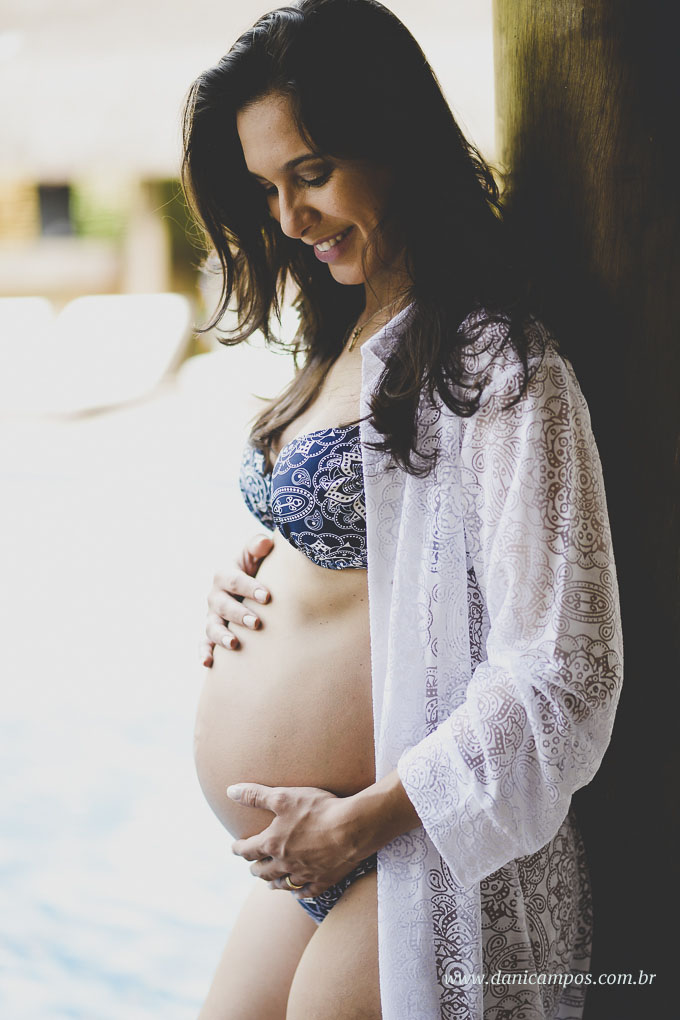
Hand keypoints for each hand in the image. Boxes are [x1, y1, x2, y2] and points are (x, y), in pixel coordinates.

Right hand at [201, 533, 274, 666]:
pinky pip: (204, 643)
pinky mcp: (212, 631)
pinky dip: (204, 652)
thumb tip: (265, 543)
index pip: (234, 580)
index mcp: (224, 574)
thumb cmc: (255, 566)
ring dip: (221, 636)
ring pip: (212, 626)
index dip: (249, 587)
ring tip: (234, 644)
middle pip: (223, 605)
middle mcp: (215, 595)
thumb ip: (258, 546)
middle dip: (239, 615)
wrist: (249, 582)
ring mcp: (212, 615)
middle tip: (257, 623)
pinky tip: (208, 663)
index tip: (267, 596)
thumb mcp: (255, 553)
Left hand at [227, 783, 368, 898]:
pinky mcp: (324, 880)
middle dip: (254, 868)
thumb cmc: (317, 810)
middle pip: (263, 871)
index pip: (248, 850)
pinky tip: (297, 892)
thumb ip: (255, 795)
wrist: (352, 828)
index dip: (238, 848)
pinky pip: (306, 892)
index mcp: (272, 844)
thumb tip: (230, 791)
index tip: (234, 848)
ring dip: (272, 883)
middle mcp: (285, 863)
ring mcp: (304, 874)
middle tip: (251, 866)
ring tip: (269, 883)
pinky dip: (298, 892)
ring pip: (282, 884)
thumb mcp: (283, 797)